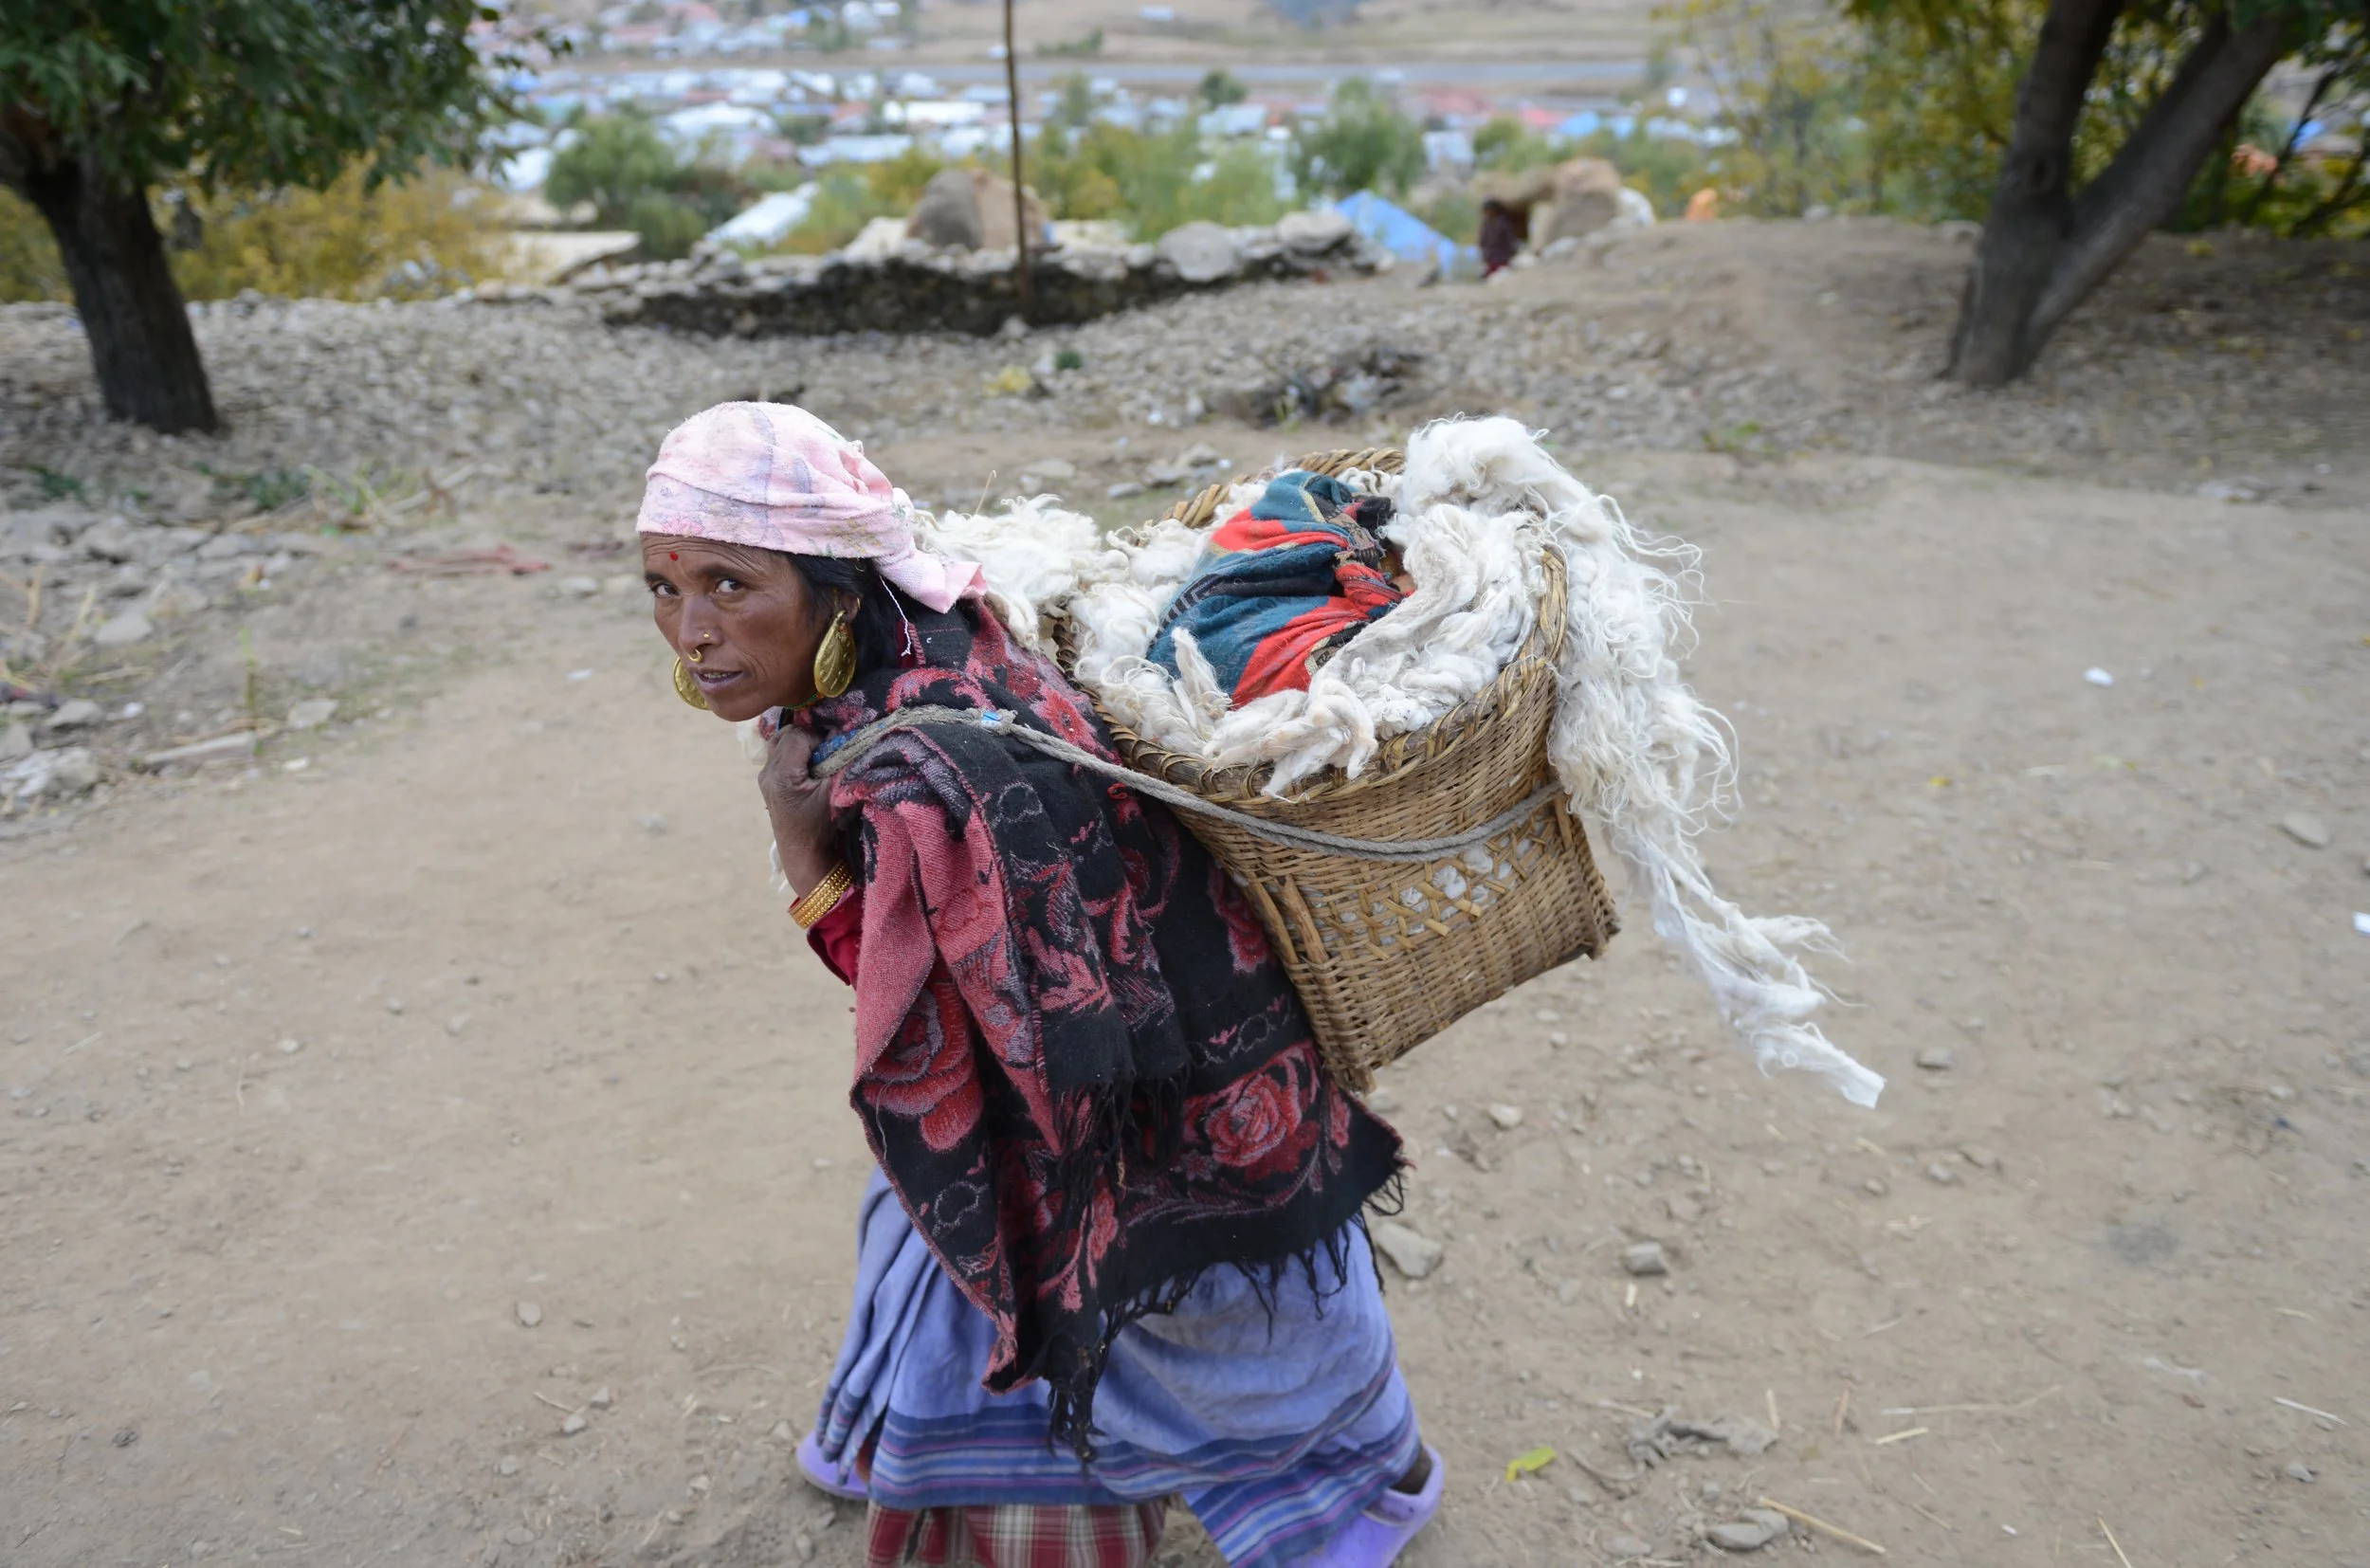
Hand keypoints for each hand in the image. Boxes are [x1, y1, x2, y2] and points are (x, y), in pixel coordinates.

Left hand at [759, 724, 840, 893]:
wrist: (804, 855)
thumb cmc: (822, 827)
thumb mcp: (834, 792)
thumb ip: (840, 759)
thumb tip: (845, 730)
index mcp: (781, 774)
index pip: (800, 734)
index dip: (820, 738)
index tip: (833, 753)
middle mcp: (767, 772)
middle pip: (787, 733)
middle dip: (809, 738)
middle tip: (826, 754)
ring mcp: (764, 777)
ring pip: (781, 741)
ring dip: (801, 744)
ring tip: (817, 759)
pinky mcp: (768, 781)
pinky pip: (779, 753)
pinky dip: (795, 753)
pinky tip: (808, 767)